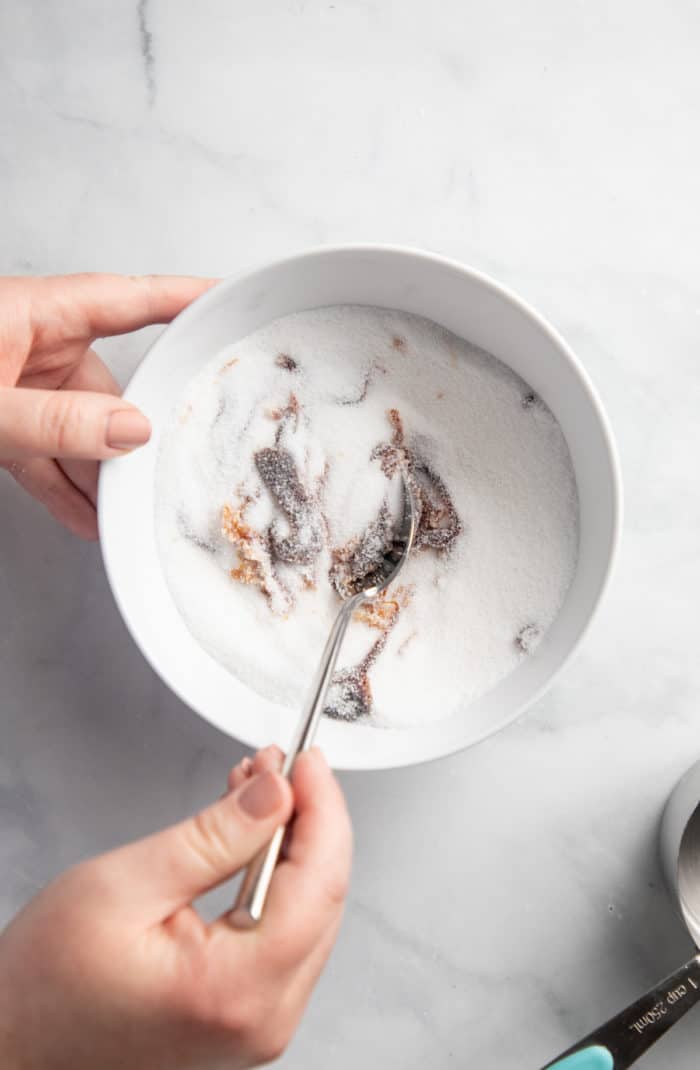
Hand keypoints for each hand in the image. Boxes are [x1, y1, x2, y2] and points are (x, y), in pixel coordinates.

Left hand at [0, 273, 213, 538]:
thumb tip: (130, 431)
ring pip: (79, 428)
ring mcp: (18, 383)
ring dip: (98, 473)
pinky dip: (65, 486)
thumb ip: (56, 422)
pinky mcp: (3, 420)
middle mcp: (32, 343)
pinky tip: (87, 517)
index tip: (230, 303)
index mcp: (34, 313)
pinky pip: (46, 454)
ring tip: (125, 511)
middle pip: (109, 384)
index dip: (184, 299)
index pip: (128, 300)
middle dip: (136, 432)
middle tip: (170, 465)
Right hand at [0, 746, 351, 1069]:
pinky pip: (285, 933)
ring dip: (290, 842)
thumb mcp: (124, 884)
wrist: (12, 1045)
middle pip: (324, 896)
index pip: (320, 881)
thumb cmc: (45, 985)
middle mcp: (262, 1018)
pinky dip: (274, 876)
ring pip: (310, 911)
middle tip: (277, 765)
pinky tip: (251, 839)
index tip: (306, 760)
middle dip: (307, 818)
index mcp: (235, 989)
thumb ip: (213, 837)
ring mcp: (258, 1023)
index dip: (320, 808)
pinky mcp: (246, 1014)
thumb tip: (277, 794)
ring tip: (256, 791)